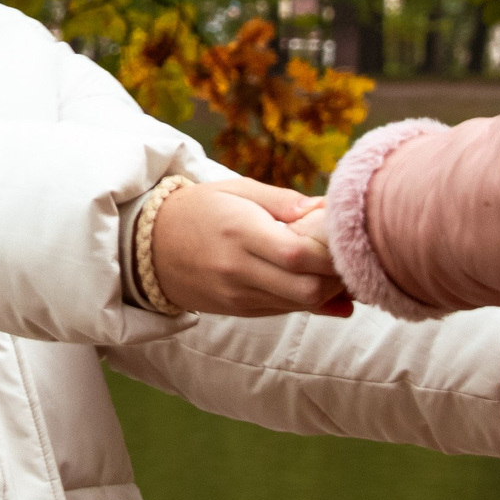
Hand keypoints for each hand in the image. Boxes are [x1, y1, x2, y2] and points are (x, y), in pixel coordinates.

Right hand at [150, 178, 342, 315]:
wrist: (150, 246)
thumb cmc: (201, 208)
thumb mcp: (238, 189)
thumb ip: (284, 201)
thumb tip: (326, 213)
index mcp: (240, 231)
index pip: (298, 254)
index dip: (332, 252)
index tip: (346, 237)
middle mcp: (239, 270)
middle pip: (306, 289)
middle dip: (338, 277)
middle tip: (349, 255)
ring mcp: (238, 296)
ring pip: (300, 304)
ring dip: (327, 290)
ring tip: (337, 267)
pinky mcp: (239, 310)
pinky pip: (284, 309)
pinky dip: (307, 298)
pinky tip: (317, 281)